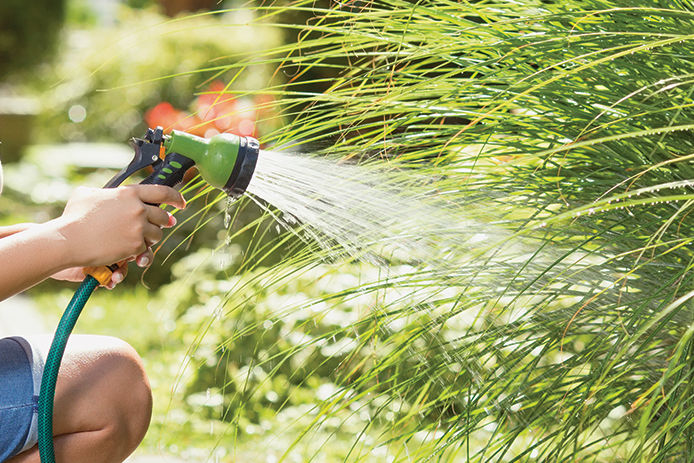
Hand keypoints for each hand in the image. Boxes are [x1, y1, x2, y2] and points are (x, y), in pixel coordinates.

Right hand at [55, 185, 184, 267]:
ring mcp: (139, 228)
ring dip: (151, 236)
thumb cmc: (75, 216)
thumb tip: (111, 193)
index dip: (176, 197)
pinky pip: (146, 249)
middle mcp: (138, 209)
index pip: (163, 192)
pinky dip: (139, 250)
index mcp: (129, 193)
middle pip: (163, 216)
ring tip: (140, 236)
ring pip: (157, 234)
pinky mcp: (136, 246)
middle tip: (166, 223)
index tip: (181, 203)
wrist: (69, 240)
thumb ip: (107, 192)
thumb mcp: (89, 194)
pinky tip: (129, 249)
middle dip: (166, 221)